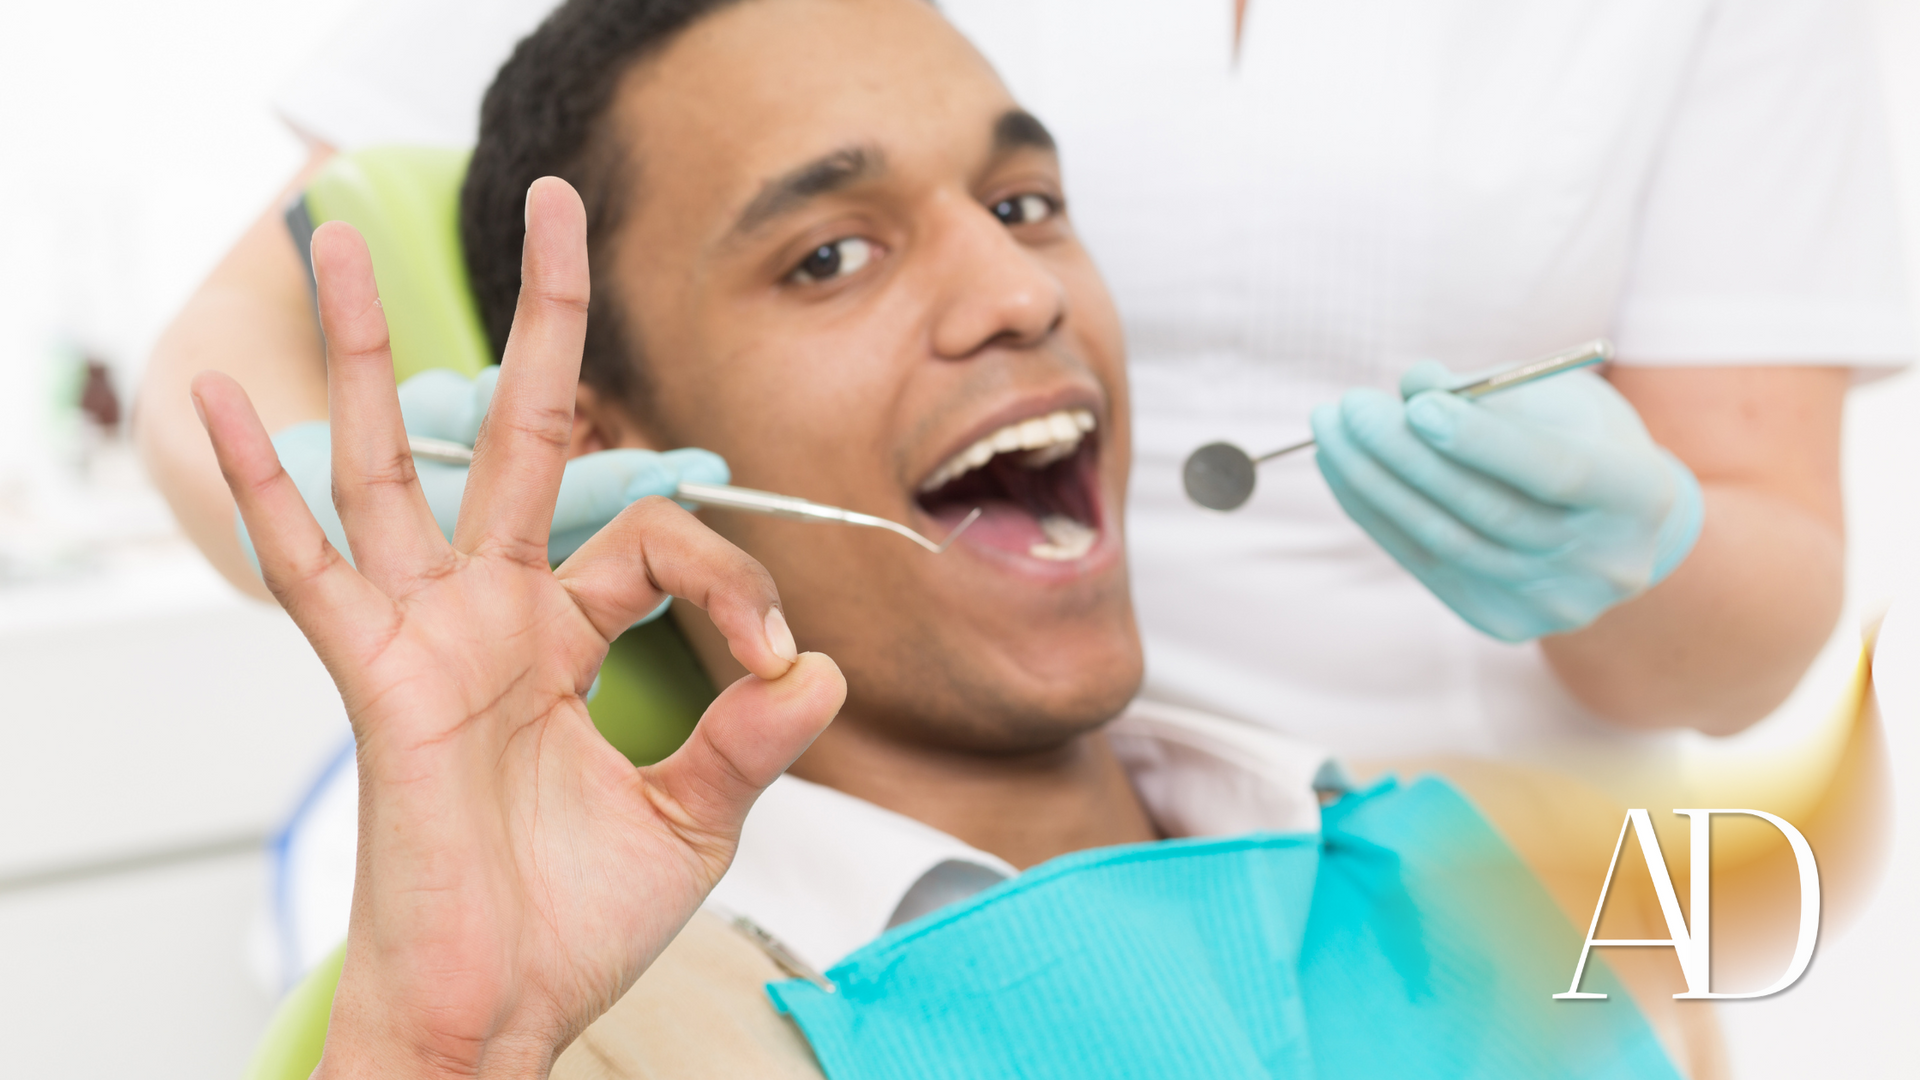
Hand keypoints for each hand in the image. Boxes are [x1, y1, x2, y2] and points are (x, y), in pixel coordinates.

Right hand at [193, 177, 844, 1079]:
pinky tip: (221, 398)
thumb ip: (752, 736)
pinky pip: (311, 571)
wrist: (501, 1012)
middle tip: (554, 203)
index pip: (660, 536)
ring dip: (362, 351)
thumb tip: (824, 670)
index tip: (779, 670)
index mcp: (570, 635)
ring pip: (393, 464)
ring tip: (326, 235)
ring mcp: (428, 636)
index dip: (735, 584)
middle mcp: (495, 614)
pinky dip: (260, 486)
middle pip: (519, 432)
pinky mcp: (377, 680)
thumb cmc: (577, 921)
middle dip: (541, 321)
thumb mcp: (696, 816)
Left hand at [1310, 361, 1703, 642]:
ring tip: (1330, 432)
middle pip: (1489, 509)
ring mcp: (1554, 604)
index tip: (1418, 404)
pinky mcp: (1503, 622)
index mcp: (1639, 495)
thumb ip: (1489, 390)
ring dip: (1374, 483)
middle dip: (1406, 454)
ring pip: (1446, 539)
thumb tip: (1413, 384)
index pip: (1556, 470)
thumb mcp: (1553, 397)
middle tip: (1349, 407)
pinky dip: (1376, 513)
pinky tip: (1342, 469)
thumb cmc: (1580, 440)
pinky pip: (1424, 562)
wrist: (1612, 532)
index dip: (1483, 439)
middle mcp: (1605, 562)